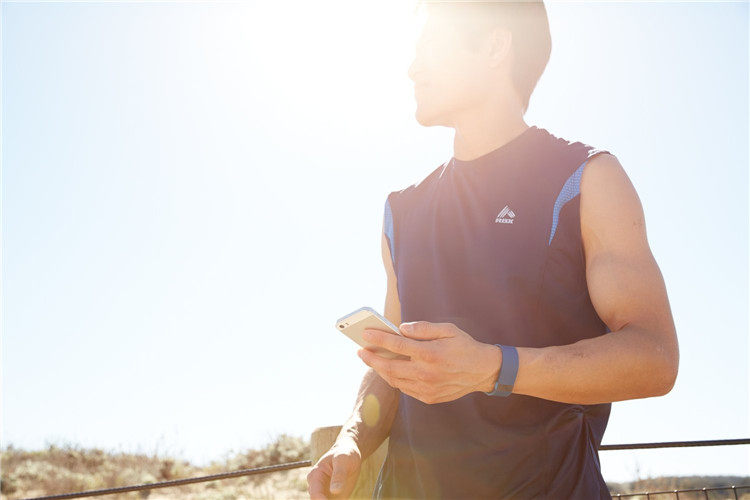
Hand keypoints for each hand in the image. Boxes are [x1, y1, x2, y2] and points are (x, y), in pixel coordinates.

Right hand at [307, 436, 361, 498]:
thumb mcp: (342, 460)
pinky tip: (345, 499)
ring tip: (342, 499)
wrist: (349, 455)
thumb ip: (338, 475)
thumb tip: (335, 490)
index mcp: (315, 476)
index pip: (315, 493)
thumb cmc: (344, 454)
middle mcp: (317, 487)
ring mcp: (324, 493)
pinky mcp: (333, 498)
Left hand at [358, 321, 501, 403]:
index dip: (378, 339)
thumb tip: (401, 329)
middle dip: (372, 358)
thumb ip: (423, 328)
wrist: (483, 371)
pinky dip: (394, 379)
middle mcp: (426, 373)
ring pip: (395, 380)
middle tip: (360, 351)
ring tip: (371, 360)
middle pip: (390, 367)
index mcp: (430, 354)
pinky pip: (404, 389)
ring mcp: (427, 388)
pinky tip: (389, 370)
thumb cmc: (464, 346)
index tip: (365, 334)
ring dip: (380, 370)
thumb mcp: (448, 329)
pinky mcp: (428, 398)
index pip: (397, 345)